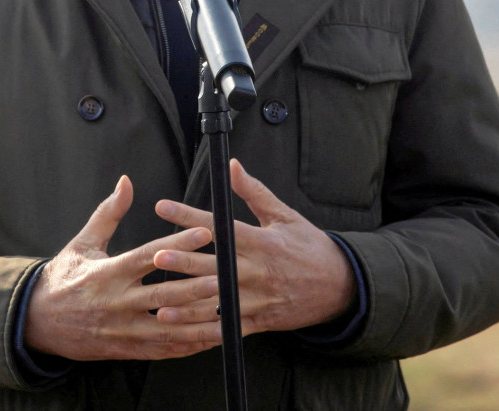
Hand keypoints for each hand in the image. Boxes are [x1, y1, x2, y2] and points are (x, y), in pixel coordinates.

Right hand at [24, 175, 223, 360]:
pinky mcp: (125, 349)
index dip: (178, 243)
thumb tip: (126, 181)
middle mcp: (117, 302)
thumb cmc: (64, 277)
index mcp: (108, 272)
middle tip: (226, 276)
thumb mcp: (83, 242)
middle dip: (197, 286)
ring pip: (168, 327)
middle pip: (164, 294)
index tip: (205, 232)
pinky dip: (187, 345)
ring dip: (199, 320)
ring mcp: (122, 329)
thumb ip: (109, 213)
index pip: (149, 255)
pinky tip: (210, 337)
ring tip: (227, 312)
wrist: (37, 321)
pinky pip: (162, 350)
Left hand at [151, 159, 355, 334]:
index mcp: (262, 242)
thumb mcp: (285, 215)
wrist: (341, 287)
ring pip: (219, 302)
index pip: (219, 226)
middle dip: (185, 261)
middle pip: (215, 266)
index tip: (163, 206)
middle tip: (157, 255)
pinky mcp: (260, 320)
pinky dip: (205, 332)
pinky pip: (229, 328)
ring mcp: (258, 298)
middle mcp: (258, 271)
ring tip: (160, 302)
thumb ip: (254, 192)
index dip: (189, 216)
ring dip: (188, 303)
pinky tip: (183, 332)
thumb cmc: (310, 246)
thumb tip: (232, 166)